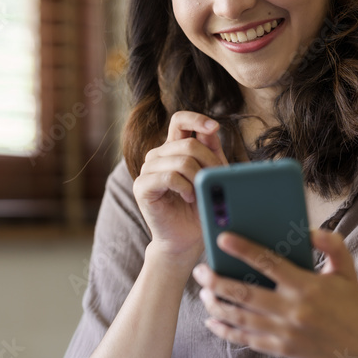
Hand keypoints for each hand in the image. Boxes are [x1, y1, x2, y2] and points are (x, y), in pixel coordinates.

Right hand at [133, 111, 229, 264]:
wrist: (186, 238)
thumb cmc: (200, 207)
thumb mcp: (211, 175)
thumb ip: (211, 150)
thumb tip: (212, 128)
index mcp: (173, 148)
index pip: (180, 120)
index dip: (197, 119)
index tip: (215, 127)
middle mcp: (158, 155)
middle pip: (188, 143)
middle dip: (209, 161)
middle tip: (215, 179)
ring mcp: (147, 170)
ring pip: (181, 160)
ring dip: (198, 177)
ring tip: (200, 193)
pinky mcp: (142, 187)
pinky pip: (169, 176)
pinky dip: (185, 187)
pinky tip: (189, 197)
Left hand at [191, 228, 357, 357]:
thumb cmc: (350, 302)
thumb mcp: (346, 269)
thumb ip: (331, 243)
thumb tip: (308, 230)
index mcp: (307, 286)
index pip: (269, 263)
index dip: (243, 249)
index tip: (222, 238)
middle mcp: (293, 310)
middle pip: (245, 293)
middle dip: (217, 280)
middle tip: (200, 270)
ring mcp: (285, 332)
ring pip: (240, 317)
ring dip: (216, 304)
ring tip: (203, 291)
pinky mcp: (281, 349)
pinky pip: (246, 339)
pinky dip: (225, 330)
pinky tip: (212, 319)